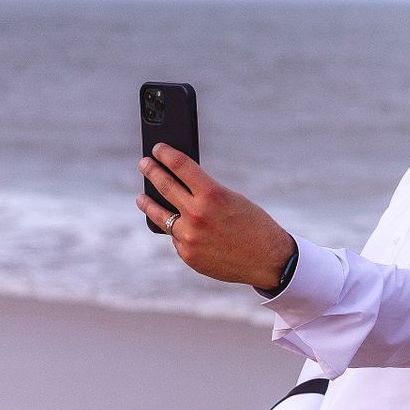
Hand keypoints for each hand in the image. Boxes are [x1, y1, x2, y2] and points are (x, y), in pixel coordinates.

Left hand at [136, 143, 295, 289]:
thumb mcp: (233, 200)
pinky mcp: (187, 254)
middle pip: (165, 186)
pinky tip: (182, 227)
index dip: (166, 154)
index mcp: (213, 194)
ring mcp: (189, 236)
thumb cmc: (254, 225)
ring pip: (160, 216)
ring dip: (148, 203)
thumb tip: (180, 187)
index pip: (181, 166)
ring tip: (142, 197)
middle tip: (144, 164)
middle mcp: (197, 214)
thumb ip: (206, 194)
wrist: (268, 260)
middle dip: (152, 172)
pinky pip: (177, 237)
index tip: (157, 148)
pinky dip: (180, 231)